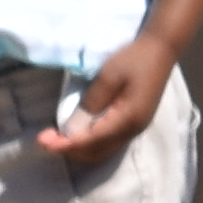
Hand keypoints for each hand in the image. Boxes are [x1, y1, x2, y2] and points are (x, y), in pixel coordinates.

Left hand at [47, 36, 181, 161]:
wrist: (159, 50)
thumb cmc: (132, 60)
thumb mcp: (108, 77)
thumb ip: (91, 103)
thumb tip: (72, 128)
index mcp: (129, 118)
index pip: (92, 140)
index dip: (66, 144)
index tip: (42, 141)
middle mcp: (133, 129)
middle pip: (97, 151)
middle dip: (68, 149)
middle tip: (43, 139)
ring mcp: (135, 128)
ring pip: (102, 150)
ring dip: (77, 148)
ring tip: (54, 139)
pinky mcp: (133, 123)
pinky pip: (108, 142)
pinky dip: (88, 143)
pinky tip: (73, 134)